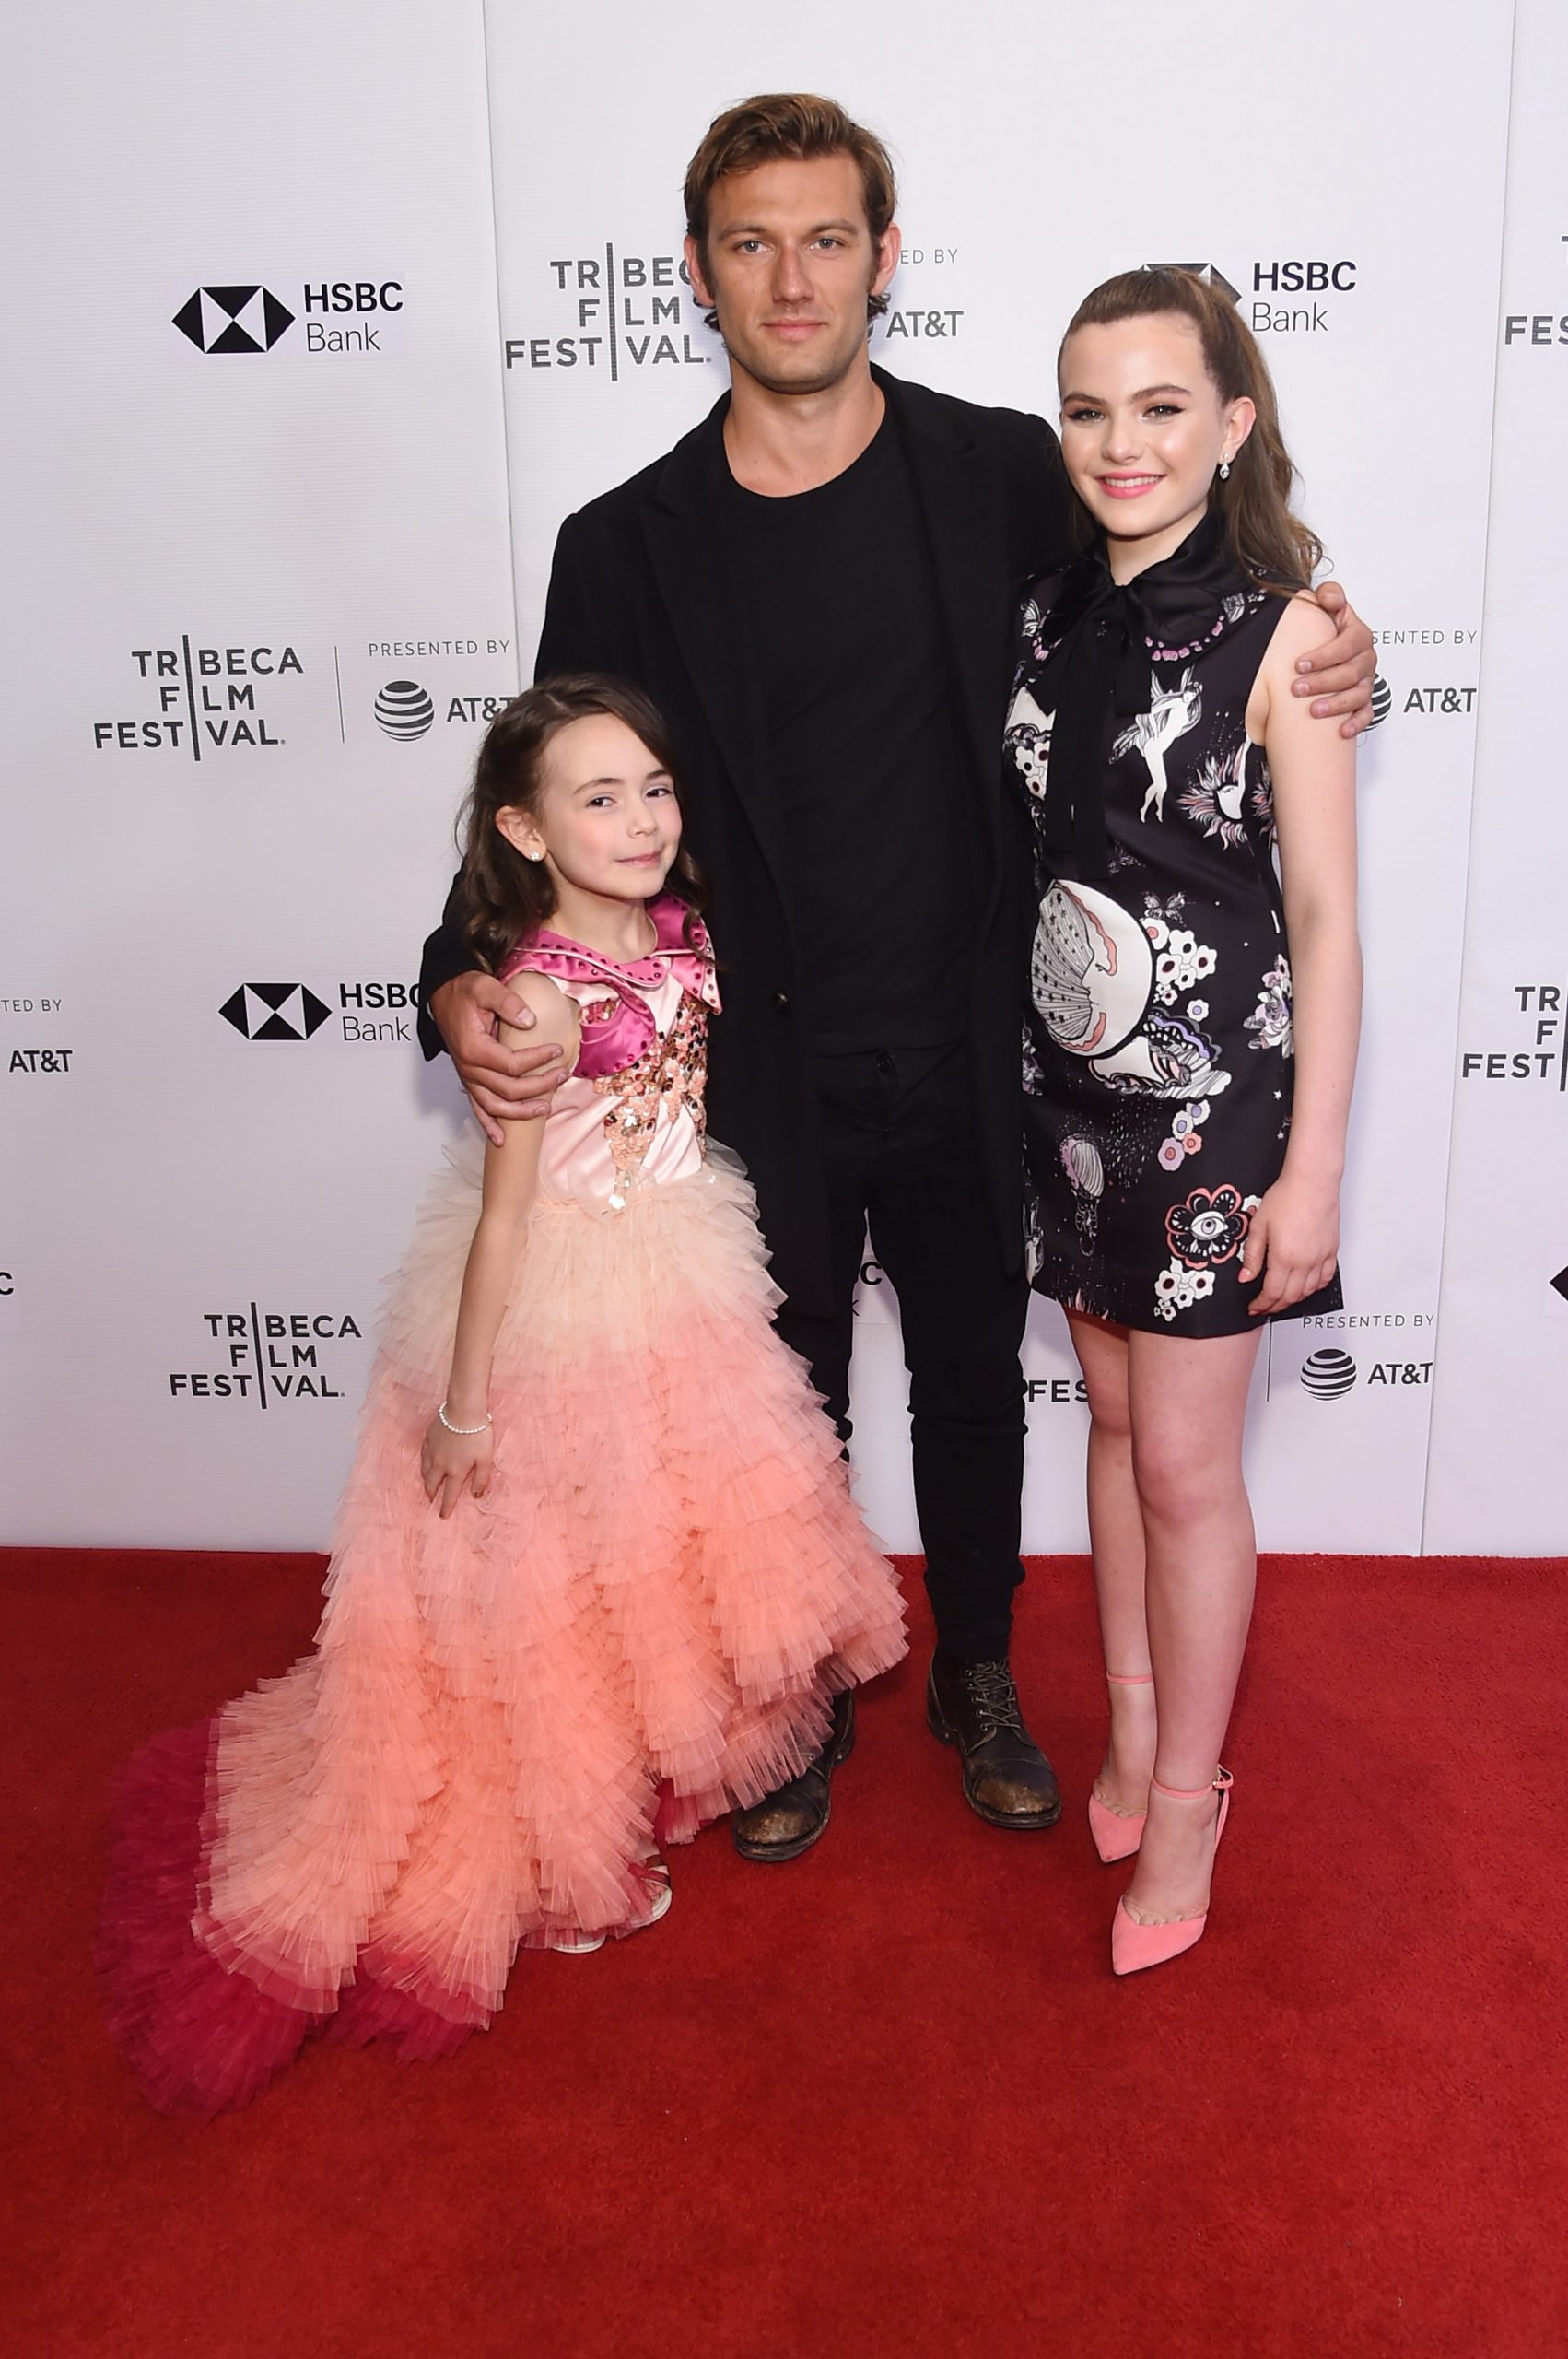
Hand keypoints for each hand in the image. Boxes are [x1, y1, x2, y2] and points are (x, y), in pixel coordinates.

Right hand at [420, 1411, 493, 1518]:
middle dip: (431, 1494)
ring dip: (426, 1479)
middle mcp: (440, 1464)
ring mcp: (432, 1451)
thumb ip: (481, 1479)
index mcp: (455, 1471)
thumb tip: (476, 1495)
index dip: (446, 1507)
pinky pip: (423, 1455)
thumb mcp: (486, 1459)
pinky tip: (426, 1462)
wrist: (463, 1410)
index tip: (442, 1516)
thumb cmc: (478, 1434)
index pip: (449, 1494)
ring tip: (428, 1483)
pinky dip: (423, 1463)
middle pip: (431, 1484)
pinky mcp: (428, 1438)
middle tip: (431, 1499)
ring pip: (424, 1470)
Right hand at [431, 971, 562, 1145]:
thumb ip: (508, 1003)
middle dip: (539, 1086)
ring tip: (545, 1108)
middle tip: (561, 1075)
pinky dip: (489, 1125)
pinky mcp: (469, 1081)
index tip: (557, 1050)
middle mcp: (469, 1068)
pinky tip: (501, 1139)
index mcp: (473, 1048)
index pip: (512, 1064)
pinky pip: (477, 1109)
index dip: (537, 1060)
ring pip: (495, 1106)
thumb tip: (529, 1021)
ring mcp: (468, 1078)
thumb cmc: (464, 992)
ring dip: (521, 1111)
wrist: (445, 996)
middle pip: (508, 1089)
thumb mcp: (486, 988)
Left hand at [1239, 1175, 1339, 1316]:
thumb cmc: (1287, 1197)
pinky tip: (1306, 1286)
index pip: (1272, 1293)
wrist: (1312, 1182)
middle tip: (1265, 1306)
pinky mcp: (1331, 1251)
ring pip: (1308, 1291)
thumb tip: (1245, 1276)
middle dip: (1275, 1306)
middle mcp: (1305, 1261)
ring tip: (1282, 1298)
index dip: (1261, 1304)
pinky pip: (1325, 1278)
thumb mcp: (1258, 1226)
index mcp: (1284, 1257)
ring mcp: (1321, 1257)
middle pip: (1290, 1297)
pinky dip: (1314, 1287)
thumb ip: (1252, 1256)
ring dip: (1294, 1299)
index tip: (1254, 1307)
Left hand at [1294, 581, 1375, 737]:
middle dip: (1323, 682)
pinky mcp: (1365, 699)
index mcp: (1359, 635)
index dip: (1325, 655)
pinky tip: (1343, 730)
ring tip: (1314, 710)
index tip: (1300, 663)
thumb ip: (1330, 595)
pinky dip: (1357, 723)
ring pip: (1358, 694)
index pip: (1348, 644)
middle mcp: (1366, 658)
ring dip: (1337, 704)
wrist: (1329, 643)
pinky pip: (1367, 713)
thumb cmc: (1327, 626)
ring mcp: (1366, 680)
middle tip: (1297, 688)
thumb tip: (1330, 598)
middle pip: (1350, 672)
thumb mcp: (1327, 605)